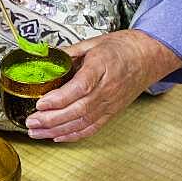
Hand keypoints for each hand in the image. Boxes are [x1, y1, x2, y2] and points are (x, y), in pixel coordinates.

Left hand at [25, 29, 181, 141]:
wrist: (150, 56)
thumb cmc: (123, 47)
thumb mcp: (94, 42)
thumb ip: (68, 53)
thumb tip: (44, 57)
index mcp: (102, 67)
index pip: (80, 88)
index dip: (59, 99)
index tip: (41, 103)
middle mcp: (108, 89)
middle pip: (78, 110)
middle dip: (51, 119)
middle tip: (31, 122)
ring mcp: (111, 103)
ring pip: (83, 122)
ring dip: (57, 130)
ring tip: (36, 132)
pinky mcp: (112, 112)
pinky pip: (92, 128)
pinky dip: (73, 135)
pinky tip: (57, 137)